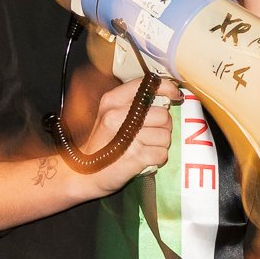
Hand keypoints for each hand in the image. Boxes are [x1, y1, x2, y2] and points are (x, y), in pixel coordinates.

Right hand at [74, 76, 176, 195]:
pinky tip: (145, 158)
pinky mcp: (134, 157)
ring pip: (165, 136)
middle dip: (164, 127)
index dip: (168, 89)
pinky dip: (157, 159)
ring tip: (146, 147)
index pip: (149, 85)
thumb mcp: (110, 115)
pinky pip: (161, 154)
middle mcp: (118, 116)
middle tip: (152, 134)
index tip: (176, 96)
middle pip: (163, 115)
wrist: (84, 173)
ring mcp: (127, 137)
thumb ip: (134, 104)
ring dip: (160, 144)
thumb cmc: (103, 144)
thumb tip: (167, 97)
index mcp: (113, 100)